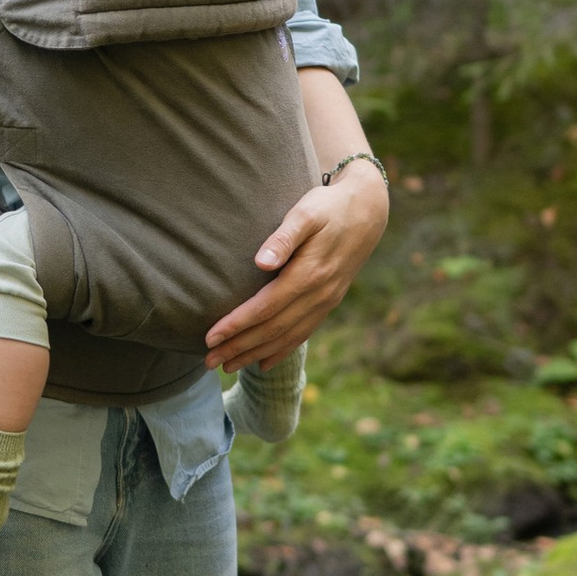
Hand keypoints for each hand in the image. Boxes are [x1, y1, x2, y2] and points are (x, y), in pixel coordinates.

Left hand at [206, 167, 389, 368]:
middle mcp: (318, 295)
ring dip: (255, 354)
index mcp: (308, 274)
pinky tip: (263, 364)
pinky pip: (303, 333)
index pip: (264, 308)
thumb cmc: (328, 207)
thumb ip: (283, 238)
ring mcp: (326, 302)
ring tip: (228, 368)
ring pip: (286, 337)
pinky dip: (282, 351)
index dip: (236, 325)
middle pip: (272, 330)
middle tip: (208, 362)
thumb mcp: (305, 213)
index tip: (210, 338)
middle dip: (239, 348)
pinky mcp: (329, 302)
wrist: (368, 210)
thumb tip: (261, 262)